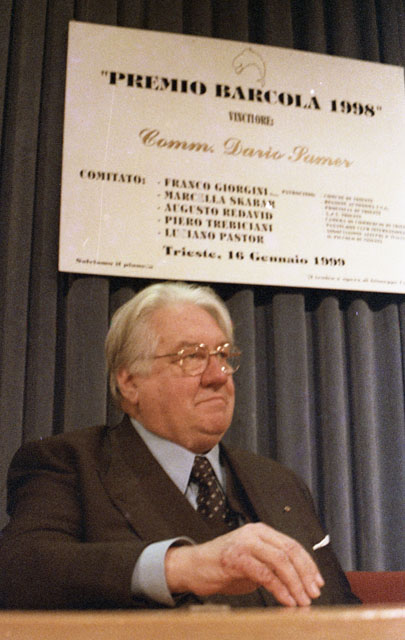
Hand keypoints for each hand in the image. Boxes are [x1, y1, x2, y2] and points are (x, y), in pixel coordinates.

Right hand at [165, 522, 323, 606]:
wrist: (192, 567)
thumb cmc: (222, 567)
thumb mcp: (252, 563)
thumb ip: (271, 567)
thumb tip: (298, 583)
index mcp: (261, 532)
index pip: (292, 545)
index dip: (308, 565)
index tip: (317, 583)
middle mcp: (254, 533)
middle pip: (289, 551)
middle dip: (305, 575)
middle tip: (313, 594)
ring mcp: (244, 543)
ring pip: (280, 561)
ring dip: (295, 584)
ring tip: (302, 601)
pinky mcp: (235, 558)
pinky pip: (264, 573)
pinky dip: (279, 589)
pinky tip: (286, 600)